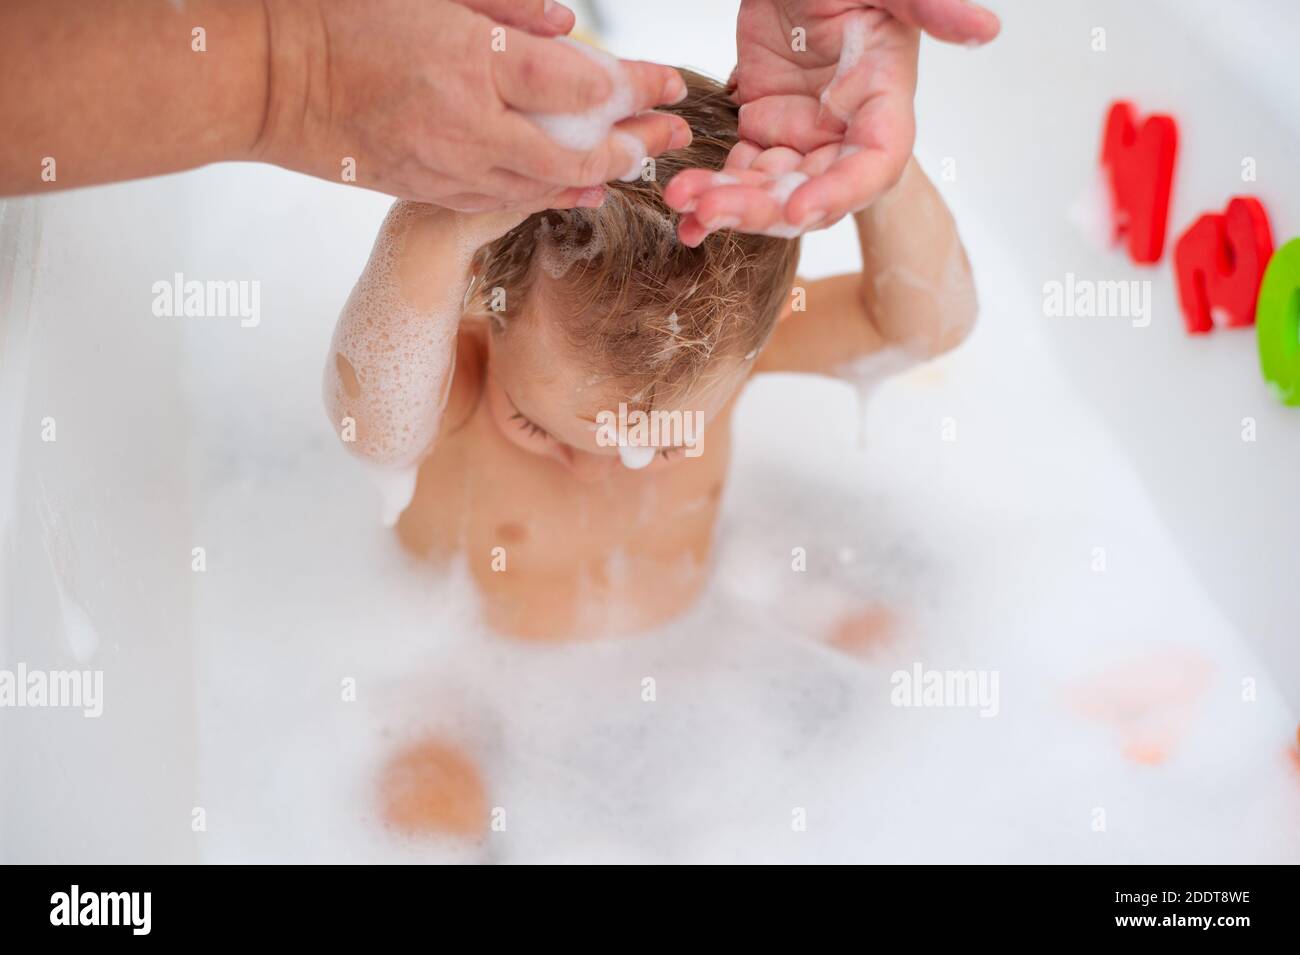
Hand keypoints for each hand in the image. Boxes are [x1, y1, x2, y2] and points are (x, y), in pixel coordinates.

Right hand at [255, 0, 689, 211]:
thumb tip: (569, 28)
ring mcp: (447, 167)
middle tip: (672, 134)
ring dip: (599, 176)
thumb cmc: (342, 13)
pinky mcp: (427, 190)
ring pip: (545, 187)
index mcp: (471, 62)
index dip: (636, 86)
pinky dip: (550, 196)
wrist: (268, 77)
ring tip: (636, 163)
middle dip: (634, 143)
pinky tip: (579, 190)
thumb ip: (505, 6)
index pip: (580, 84)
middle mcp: (468, 125)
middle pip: (576, 151)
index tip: (672, 81)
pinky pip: (505, 201)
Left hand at [665, 0, 998, 244]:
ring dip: (727, 203)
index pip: (874, 164)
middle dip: (762, 208)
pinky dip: (710, 191)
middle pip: (811, 191)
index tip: (801, 207)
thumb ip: (932, 6)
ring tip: (683, 201)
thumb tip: (986, 29)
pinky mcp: (762, 127)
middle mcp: (844, 130)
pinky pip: (737, 171)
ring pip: (768, 189)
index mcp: (882, 101)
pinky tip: (681, 204)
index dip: (841, 192)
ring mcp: (802, 133)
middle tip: (712, 209)